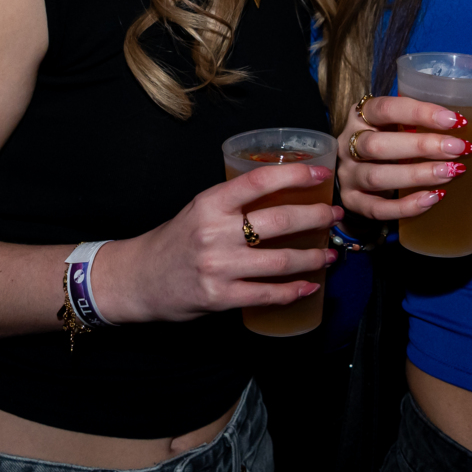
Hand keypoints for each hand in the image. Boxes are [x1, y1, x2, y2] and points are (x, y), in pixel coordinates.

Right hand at [95, 164, 340, 323]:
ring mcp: (218, 267)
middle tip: (335, 215)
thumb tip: (284, 195)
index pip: (259, 181)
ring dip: (313, 257)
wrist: (137, 279)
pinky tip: (309, 285)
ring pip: (280, 261)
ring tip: (330, 253)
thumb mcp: (199, 210)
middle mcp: (214, 232)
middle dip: (316, 217)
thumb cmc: (174, 242)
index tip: (321, 173)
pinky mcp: (219, 297)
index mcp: (210, 203)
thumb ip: (234, 203)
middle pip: (279, 221)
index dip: (295, 175)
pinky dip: (293, 291)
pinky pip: (267, 294)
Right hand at [336, 94, 471, 222]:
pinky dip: (405, 206)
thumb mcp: (410, 121)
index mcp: (362, 114)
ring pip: (378, 176)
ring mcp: (348, 174)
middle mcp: (349, 142)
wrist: (358, 169)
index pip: (385, 108)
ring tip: (451, 173)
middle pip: (379, 145)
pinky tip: (433, 199)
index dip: (419, 112)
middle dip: (422, 147)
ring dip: (417, 175)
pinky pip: (377, 209)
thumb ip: (451, 112)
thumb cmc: (394, 137)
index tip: (456, 120)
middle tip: (460, 150)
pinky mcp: (353, 202)